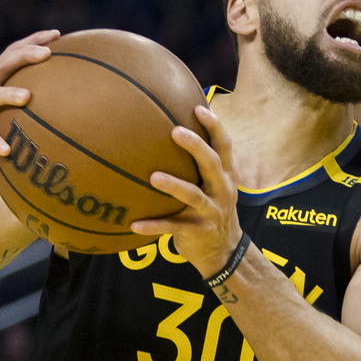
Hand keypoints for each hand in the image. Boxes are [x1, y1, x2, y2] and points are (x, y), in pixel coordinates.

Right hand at [0, 30, 59, 175]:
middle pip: (3, 64)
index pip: (13, 52)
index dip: (34, 40)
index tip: (57, 34)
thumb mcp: (7, 107)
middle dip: (25, 55)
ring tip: (27, 96)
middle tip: (47, 53)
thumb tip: (71, 96)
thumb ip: (28, 96)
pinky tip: (7, 149)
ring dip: (8, 94)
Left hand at [134, 106, 244, 274]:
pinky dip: (154, 226)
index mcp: (226, 176)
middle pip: (211, 164)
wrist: (223, 251)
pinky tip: (134, 224)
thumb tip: (175, 129)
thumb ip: (202, 164)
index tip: (199, 108)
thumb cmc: (212, 208)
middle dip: (195, 146)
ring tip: (154, 177)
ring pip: (192, 195)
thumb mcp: (216, 186)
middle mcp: (221, 190)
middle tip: (175, 131)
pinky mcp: (197, 231)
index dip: (215, 126)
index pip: (224, 146)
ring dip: (174, 185)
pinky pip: (173, 227)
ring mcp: (210, 211)